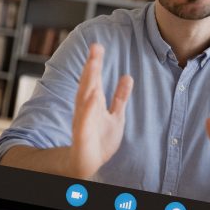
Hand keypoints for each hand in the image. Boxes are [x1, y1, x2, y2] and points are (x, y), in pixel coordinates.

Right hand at [68, 43, 133, 178]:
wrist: (88, 164)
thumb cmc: (100, 140)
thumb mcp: (116, 116)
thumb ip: (120, 97)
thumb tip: (127, 77)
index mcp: (93, 103)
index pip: (94, 79)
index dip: (95, 63)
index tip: (97, 46)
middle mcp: (86, 109)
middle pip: (89, 83)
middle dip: (92, 66)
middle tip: (95, 47)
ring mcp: (83, 121)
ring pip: (85, 98)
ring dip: (88, 81)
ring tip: (93, 64)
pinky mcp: (83, 136)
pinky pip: (85, 121)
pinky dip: (88, 109)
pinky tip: (92, 96)